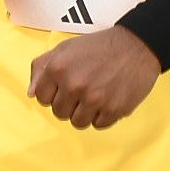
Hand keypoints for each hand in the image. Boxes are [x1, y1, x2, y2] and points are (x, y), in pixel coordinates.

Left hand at [26, 26, 162, 128]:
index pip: (42, 98)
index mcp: (58, 69)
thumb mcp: (65, 48)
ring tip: (96, 97)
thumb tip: (31, 93)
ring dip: (85, 113)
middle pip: (60, 113)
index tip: (66, 87)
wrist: (138, 45)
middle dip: (69, 104)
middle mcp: (74, 85)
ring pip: (78, 122)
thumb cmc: (100, 46)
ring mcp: (95, 99)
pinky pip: (99, 125)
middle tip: (84, 91)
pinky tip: (108, 100)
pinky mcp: (114, 109)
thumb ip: (42, 67)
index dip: (54, 93)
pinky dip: (103, 116)